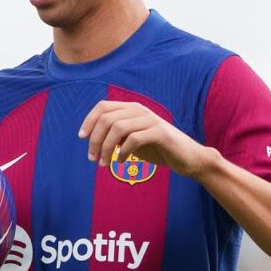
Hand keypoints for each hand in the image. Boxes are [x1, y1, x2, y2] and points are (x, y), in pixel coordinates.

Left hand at [79, 100, 213, 178]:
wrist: (188, 158)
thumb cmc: (159, 149)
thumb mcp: (132, 140)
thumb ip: (116, 135)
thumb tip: (93, 138)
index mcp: (133, 109)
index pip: (103, 107)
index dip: (89, 120)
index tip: (82, 138)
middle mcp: (141, 110)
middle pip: (107, 119)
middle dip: (95, 140)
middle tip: (92, 159)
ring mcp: (151, 120)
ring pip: (118, 128)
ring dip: (106, 148)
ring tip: (104, 164)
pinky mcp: (161, 133)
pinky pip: (134, 139)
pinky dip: (122, 152)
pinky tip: (121, 162)